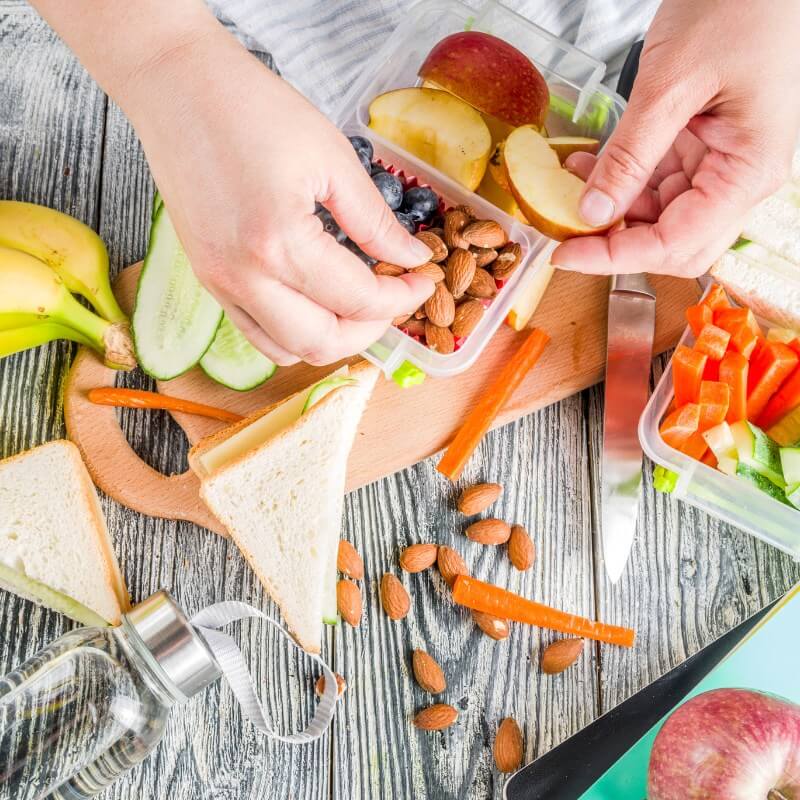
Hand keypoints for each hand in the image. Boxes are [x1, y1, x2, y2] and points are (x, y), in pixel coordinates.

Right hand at [123, 28, 432, 365]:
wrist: (176, 86)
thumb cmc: (251, 108)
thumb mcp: (331, 157)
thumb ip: (375, 220)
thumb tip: (411, 258)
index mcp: (279, 244)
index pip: (358, 300)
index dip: (403, 296)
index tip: (425, 278)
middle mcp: (244, 278)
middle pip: (323, 344)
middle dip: (372, 328)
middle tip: (395, 295)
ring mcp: (220, 284)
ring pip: (288, 351)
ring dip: (333, 337)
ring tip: (358, 301)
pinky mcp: (209, 280)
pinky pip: (257, 334)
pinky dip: (296, 332)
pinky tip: (318, 299)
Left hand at [551, 0, 799, 276]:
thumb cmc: (738, 7)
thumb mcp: (670, 84)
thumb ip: (629, 155)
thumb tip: (591, 212)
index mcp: (746, 172)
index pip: (675, 244)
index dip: (616, 257)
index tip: (565, 253)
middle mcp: (739, 178)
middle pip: (672, 243)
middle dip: (617, 244)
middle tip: (567, 234)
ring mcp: (721, 164)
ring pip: (660, 217)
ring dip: (613, 212)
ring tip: (568, 190)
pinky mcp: (703, 147)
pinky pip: (657, 183)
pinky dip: (620, 183)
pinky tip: (587, 168)